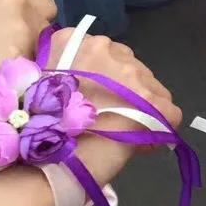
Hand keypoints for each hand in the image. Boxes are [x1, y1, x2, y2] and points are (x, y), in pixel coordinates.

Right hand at [46, 30, 182, 184]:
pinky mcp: (151, 99)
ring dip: (140, 105)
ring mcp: (130, 71)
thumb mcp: (40, 87)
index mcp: (72, 42)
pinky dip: (160, 126)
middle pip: (126, 67)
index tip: (94, 102)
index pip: (99, 52)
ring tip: (123, 132)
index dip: (101, 80)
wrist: (45, 163)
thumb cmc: (35, 129)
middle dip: (122, 91)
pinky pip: (169, 110)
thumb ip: (63, 75)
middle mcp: (103, 47)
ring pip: (149, 85)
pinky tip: (142, 143)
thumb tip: (84, 87)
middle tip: (108, 119)